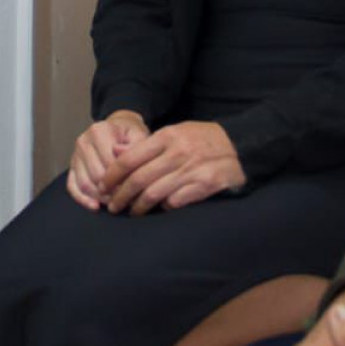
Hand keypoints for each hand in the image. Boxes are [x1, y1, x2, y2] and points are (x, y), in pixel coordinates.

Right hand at [67, 110, 148, 208]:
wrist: (118, 127)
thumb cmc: (130, 134)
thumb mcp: (138, 134)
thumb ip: (134, 144)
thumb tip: (121, 153)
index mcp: (99, 131)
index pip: (109, 163)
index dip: (122, 180)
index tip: (133, 188)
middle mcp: (83, 141)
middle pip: (96, 176)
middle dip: (112, 191)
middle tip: (126, 198)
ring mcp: (75, 154)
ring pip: (84, 183)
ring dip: (99, 197)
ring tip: (115, 202)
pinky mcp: (72, 166)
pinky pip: (72, 186)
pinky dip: (82, 199)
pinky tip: (95, 206)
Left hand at [102, 119, 245, 214]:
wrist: (241, 146)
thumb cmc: (203, 140)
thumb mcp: (176, 132)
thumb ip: (149, 144)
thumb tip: (117, 154)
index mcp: (167, 137)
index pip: (130, 158)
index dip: (112, 174)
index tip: (103, 186)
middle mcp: (177, 153)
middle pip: (139, 179)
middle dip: (121, 196)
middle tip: (112, 206)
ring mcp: (191, 169)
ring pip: (154, 193)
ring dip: (139, 207)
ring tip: (132, 212)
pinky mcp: (204, 185)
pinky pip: (175, 201)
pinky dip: (165, 206)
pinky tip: (161, 208)